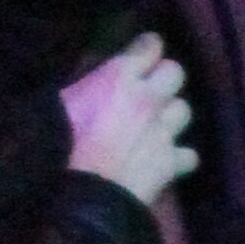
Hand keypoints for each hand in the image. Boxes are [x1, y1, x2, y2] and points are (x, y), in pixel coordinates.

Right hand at [63, 32, 195, 213]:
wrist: (75, 197)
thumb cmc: (55, 146)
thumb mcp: (58, 102)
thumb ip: (82, 85)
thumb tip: (89, 78)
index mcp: (118, 77)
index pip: (150, 46)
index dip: (147, 48)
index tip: (142, 52)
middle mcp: (148, 99)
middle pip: (175, 72)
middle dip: (163, 78)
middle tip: (148, 89)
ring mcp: (164, 132)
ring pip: (184, 110)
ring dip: (170, 115)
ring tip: (155, 124)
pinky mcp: (171, 164)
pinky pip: (189, 155)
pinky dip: (179, 156)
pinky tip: (165, 160)